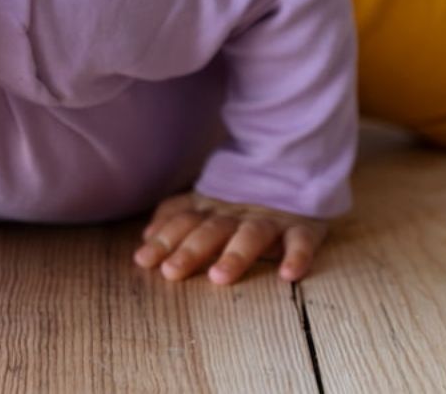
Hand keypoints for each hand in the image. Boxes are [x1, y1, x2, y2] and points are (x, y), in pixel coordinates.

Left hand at [133, 192, 328, 284]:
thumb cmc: (241, 200)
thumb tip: (146, 236)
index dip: (164, 240)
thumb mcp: (205, 203)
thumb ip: (175, 216)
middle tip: (171, 272)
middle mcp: (238, 214)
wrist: (293, 168)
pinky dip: (297, 255)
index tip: (143, 261)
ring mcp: (271, 219)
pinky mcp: (302, 226)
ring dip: (235, 255)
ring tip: (219, 277)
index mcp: (213, 209)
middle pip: (212, 230)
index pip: (184, 222)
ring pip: (252, 235)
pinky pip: (301, 240)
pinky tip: (288, 274)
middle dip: (190, 251)